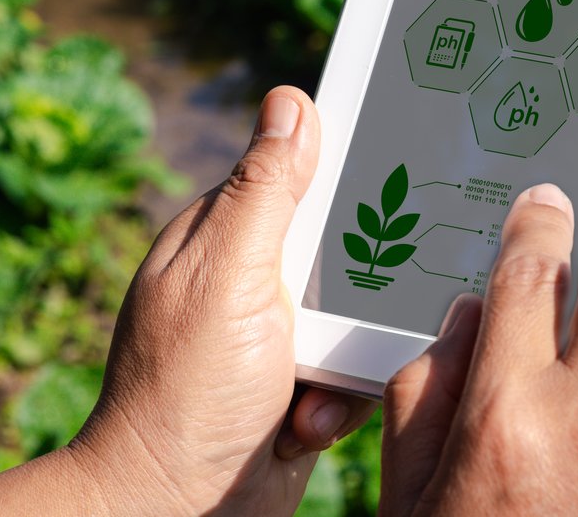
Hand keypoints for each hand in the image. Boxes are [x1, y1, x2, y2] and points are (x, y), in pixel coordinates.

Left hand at [0, 87, 373, 515]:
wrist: (174, 512)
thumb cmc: (186, 394)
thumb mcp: (228, 277)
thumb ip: (265, 191)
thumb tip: (290, 100)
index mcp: (226, 233)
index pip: (303, 170)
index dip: (352, 167)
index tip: (403, 168)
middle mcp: (252, 276)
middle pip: (350, 241)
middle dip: (367, 281)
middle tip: (358, 303)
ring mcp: (279, 332)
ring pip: (366, 309)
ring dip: (353, 352)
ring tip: (316, 384)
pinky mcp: (305, 382)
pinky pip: (361, 368)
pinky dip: (344, 399)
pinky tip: (309, 419)